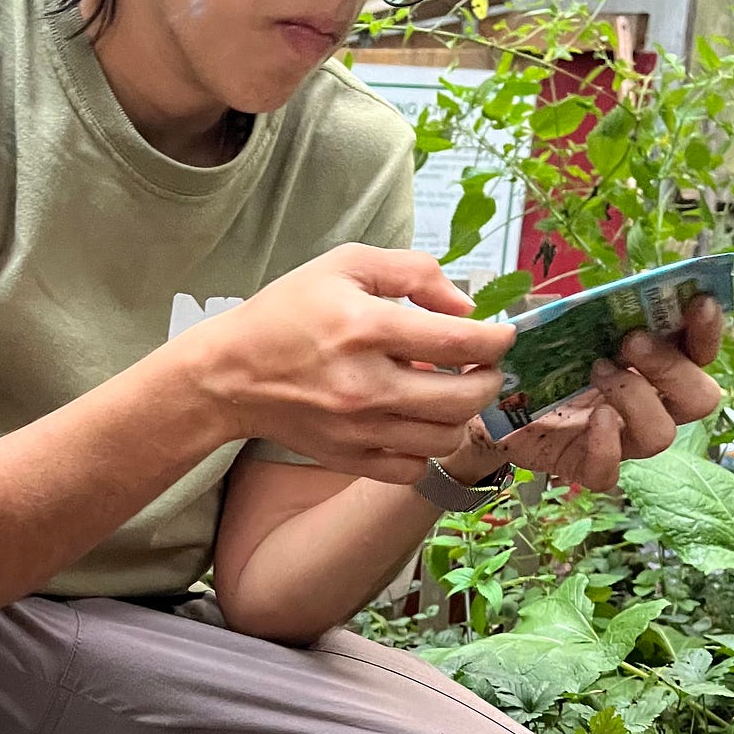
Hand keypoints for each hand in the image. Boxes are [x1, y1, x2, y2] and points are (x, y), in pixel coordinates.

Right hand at [187, 245, 512, 483]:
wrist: (230, 375)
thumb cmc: (287, 314)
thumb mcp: (344, 265)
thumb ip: (413, 272)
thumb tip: (466, 306)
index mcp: (367, 328)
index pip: (463, 342)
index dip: (498, 340)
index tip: (503, 336)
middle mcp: (367, 385)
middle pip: (465, 398)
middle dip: (490, 380)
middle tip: (485, 366)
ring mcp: (358, 429)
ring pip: (445, 438)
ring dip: (460, 415)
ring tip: (450, 393)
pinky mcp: (349, 458)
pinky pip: (413, 469)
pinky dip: (425, 448)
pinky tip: (416, 422)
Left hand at [443, 295, 725, 492]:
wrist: (485, 404)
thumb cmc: (532, 361)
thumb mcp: (554, 327)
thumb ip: (580, 313)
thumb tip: (594, 297)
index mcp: (649, 365)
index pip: (698, 351)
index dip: (706, 330)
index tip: (697, 302)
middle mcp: (646, 405)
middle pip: (699, 399)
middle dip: (673, 366)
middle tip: (631, 341)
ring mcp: (619, 440)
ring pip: (661, 436)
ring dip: (635, 398)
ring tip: (597, 370)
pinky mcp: (584, 466)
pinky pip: (609, 473)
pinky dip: (604, 447)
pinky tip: (592, 421)